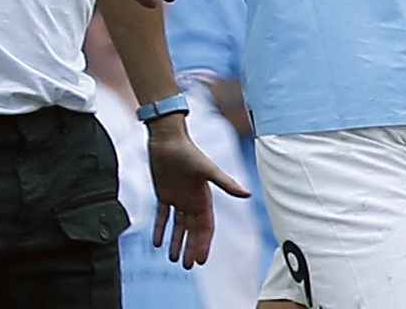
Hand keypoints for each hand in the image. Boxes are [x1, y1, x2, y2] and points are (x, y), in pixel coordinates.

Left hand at [146, 117, 250, 267]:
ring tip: (173, 259)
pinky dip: (160, 229)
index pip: (205, 227)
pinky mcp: (163, 193)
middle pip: (193, 230)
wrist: (167, 139)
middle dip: (191, 248)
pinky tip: (157, 243)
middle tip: (187, 266)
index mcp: (204, 198)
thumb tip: (248, 194)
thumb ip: (226, 184)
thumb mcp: (208, 169)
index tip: (201, 261)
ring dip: (176, 242)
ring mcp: (177, 198)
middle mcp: (191, 201)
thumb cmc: (188, 152)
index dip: (203, 244)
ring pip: (178, 226)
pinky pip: (161, 216)